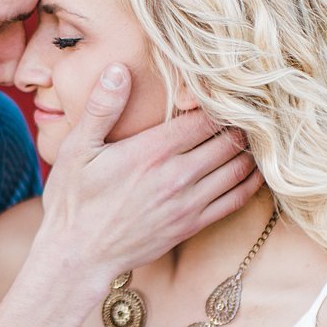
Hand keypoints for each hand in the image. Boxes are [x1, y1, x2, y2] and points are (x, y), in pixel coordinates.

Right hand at [40, 65, 260, 282]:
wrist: (78, 257)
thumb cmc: (73, 201)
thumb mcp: (76, 149)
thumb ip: (102, 108)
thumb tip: (119, 69)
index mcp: (151, 151)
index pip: (205, 117)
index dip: (220, 101)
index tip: (224, 91)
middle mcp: (176, 176)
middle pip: (229, 141)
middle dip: (240, 123)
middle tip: (247, 110)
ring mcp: (187, 203)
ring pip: (238, 168)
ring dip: (249, 150)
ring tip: (253, 134)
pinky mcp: (191, 225)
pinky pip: (235, 200)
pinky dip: (250, 182)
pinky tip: (254, 170)